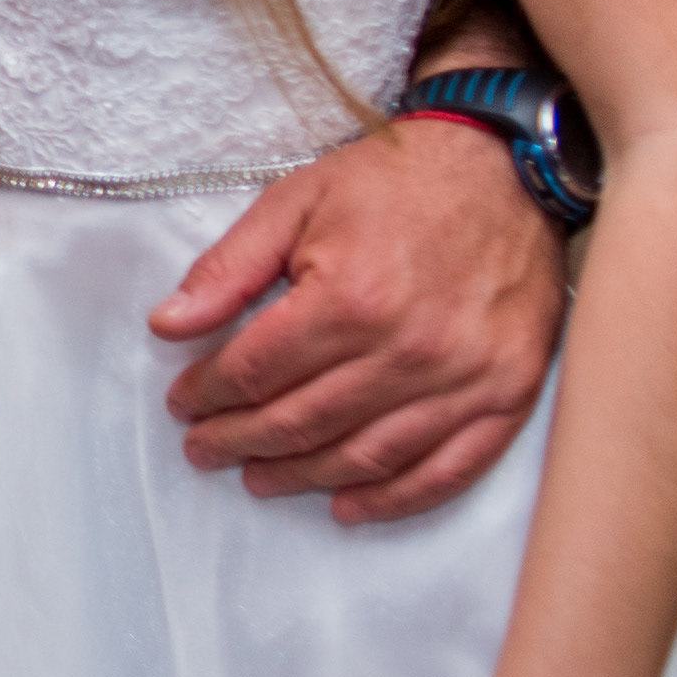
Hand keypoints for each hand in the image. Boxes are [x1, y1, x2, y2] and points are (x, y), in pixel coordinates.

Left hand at [153, 118, 562, 520]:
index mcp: (348, 298)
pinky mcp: (507, 394)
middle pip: (302, 422)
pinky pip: (446, 470)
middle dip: (240, 442)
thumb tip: (168, 324)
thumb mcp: (296, 201)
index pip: (256, 371)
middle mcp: (406, 350)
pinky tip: (348, 505)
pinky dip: (392, 498)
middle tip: (206, 450)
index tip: (184, 404)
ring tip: (260, 478)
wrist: (508, 171)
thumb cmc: (397, 182)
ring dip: (303, 476)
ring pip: (364, 456)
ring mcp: (463, 379)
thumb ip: (229, 268)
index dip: (209, 394)